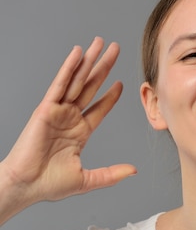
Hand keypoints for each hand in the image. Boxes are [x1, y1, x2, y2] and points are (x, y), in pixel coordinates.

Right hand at [2, 37, 136, 207]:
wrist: (27, 186)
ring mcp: (58, 112)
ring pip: (77, 81)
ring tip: (99, 43)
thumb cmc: (49, 184)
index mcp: (79, 133)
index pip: (99, 109)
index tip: (121, 83)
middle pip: (91, 88)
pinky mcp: (46, 109)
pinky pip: (60, 85)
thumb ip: (111, 174)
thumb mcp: (88, 179)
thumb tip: (133, 171)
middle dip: (104, 68)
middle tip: (115, 49)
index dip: (110, 96)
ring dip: (89, 61)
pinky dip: (69, 68)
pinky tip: (78, 53)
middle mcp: (70, 119)